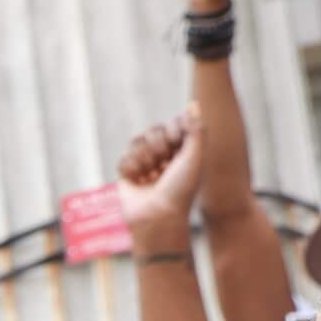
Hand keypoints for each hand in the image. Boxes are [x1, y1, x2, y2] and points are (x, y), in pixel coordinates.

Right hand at [117, 112, 204, 250]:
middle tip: (163, 162)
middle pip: (154, 130)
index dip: (174, 130)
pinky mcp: (127, 174)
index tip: (178, 143)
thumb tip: (194, 103)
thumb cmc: (181, 189)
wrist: (157, 216)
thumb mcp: (195, 156)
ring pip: (137, 141)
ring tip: (150, 174)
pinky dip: (131, 168)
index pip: (174, 124)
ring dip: (144, 157)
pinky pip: (124, 157)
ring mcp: (145, 164)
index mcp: (183, 151)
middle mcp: (165, 156)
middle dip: (158, 144)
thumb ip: (196, 129)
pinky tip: (137, 181)